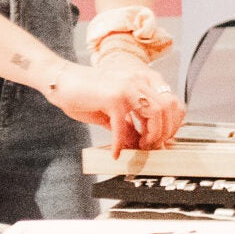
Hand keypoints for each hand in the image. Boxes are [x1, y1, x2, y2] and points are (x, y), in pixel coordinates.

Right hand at [50, 55, 185, 153]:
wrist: (61, 80)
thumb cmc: (86, 94)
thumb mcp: (114, 111)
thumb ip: (130, 124)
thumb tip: (141, 143)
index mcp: (144, 79)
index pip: (173, 102)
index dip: (173, 124)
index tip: (164, 139)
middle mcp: (140, 80)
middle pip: (168, 108)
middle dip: (164, 132)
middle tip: (152, 147)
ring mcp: (128, 87)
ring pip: (155, 113)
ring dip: (151, 136)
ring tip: (139, 148)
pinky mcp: (113, 98)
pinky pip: (123, 126)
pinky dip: (120, 144)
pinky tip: (115, 153)